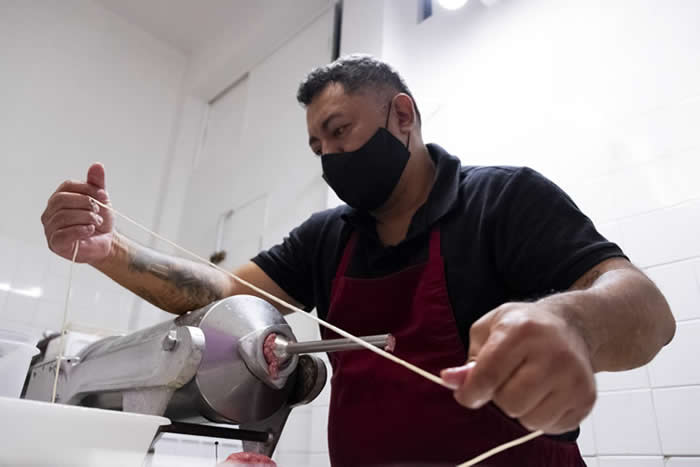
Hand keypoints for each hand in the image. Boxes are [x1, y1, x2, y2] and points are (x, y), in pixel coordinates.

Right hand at [41, 163, 114, 263]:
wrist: (105, 243)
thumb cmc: (99, 221)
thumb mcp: (101, 200)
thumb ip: (97, 183)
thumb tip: (97, 165)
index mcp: (59, 198)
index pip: (67, 186)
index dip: (86, 188)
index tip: (103, 196)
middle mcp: (50, 212)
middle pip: (61, 200)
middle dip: (85, 203)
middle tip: (98, 211)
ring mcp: (50, 228)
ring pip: (63, 216)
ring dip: (86, 217)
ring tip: (97, 222)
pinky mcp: (55, 244)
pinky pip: (63, 234)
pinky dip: (80, 230)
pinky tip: (90, 230)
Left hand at [440, 302, 596, 433]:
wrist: (573, 326)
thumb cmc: (524, 327)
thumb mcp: (490, 329)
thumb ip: (469, 359)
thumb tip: (450, 381)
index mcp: (521, 331)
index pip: (488, 376)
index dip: (470, 393)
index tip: (467, 395)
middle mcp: (552, 354)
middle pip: (509, 403)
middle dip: (499, 397)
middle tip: (506, 380)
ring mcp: (573, 377)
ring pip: (529, 420)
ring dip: (520, 409)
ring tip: (527, 385)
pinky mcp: (586, 398)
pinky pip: (550, 427)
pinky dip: (540, 416)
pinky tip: (545, 393)